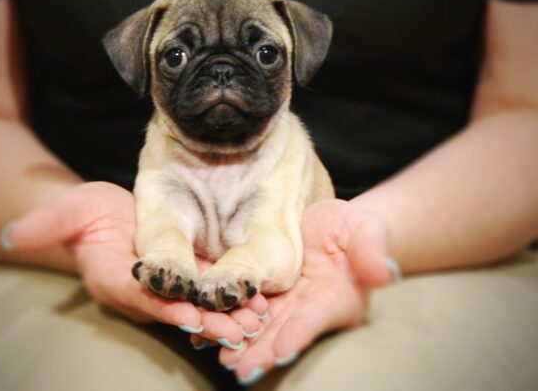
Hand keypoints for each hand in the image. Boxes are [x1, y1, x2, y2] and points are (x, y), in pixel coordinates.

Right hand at [3, 181, 264, 343]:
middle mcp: (147, 292)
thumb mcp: (72, 209)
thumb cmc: (90, 212)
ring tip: (257, 319)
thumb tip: (12, 234)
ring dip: (227, 313)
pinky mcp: (190, 277)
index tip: (190, 313)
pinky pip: (213, 290)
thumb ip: (48, 223)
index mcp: (117, 280)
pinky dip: (233, 297)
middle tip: (238, 328)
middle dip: (207, 319)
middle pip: (178, 307)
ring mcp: (171, 287)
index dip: (164, 304)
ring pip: (201, 304)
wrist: (113, 215)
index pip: (141, 296)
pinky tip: (260, 300)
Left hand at [216, 199, 396, 384]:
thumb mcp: (366, 230)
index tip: (282, 349)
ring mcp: (284, 305)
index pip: (316, 318)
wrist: (328, 223)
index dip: (299, 333)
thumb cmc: (353, 227)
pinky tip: (204, 328)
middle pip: (283, 332)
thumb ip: (372, 250)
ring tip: (218, 353)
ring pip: (259, 326)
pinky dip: (226, 319)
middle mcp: (307, 310)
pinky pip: (243, 309)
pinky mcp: (264, 294)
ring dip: (240, 342)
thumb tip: (387, 273)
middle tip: (239, 368)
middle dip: (261, 351)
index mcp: (336, 300)